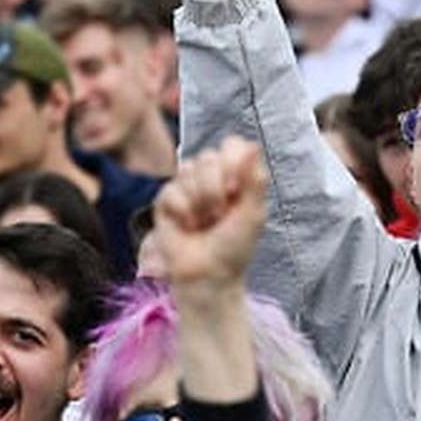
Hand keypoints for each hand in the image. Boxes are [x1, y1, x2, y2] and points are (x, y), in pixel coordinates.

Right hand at [153, 136, 268, 295]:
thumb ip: (255, 180)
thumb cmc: (234, 247)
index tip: (236, 191)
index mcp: (236, 176)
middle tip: (220, 215)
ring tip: (204, 223)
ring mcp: (186, 187)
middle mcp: (211, 177)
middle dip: (216, 189)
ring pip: (187, 170)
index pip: (231, 145)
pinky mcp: (165, 201)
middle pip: (208, 156)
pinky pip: (170, 189)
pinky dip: (182, 211)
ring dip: (200, 202)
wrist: (208, 275)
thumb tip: (254, 145)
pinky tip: (187, 226)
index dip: (232, 162)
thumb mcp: (253, 214)